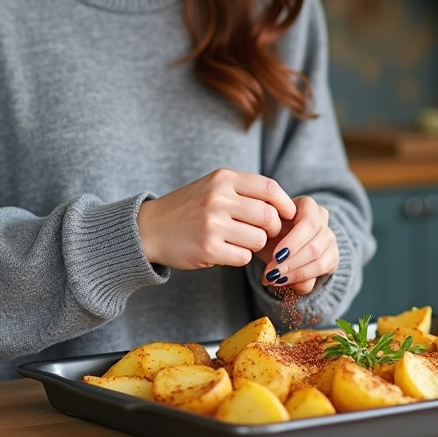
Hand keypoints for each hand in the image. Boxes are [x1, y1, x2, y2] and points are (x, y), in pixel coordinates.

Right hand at [137, 169, 296, 269]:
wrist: (149, 228)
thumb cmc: (189, 208)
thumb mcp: (214, 188)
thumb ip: (245, 192)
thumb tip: (285, 207)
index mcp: (223, 179)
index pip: (270, 188)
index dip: (285, 204)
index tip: (289, 214)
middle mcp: (219, 198)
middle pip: (270, 217)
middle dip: (273, 229)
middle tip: (263, 233)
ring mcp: (213, 223)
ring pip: (259, 240)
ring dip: (254, 245)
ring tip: (238, 241)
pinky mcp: (208, 248)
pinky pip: (243, 257)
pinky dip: (240, 257)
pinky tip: (225, 251)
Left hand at [257, 196, 337, 295]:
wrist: (281, 242)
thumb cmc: (270, 231)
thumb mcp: (265, 230)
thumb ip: (269, 238)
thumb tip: (276, 260)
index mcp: (307, 205)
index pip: (308, 223)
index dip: (293, 242)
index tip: (275, 256)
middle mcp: (323, 219)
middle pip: (314, 245)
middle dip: (291, 262)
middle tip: (271, 273)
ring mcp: (330, 237)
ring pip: (318, 261)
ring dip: (294, 273)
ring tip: (273, 279)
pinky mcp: (333, 256)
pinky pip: (320, 272)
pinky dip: (300, 280)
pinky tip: (283, 282)